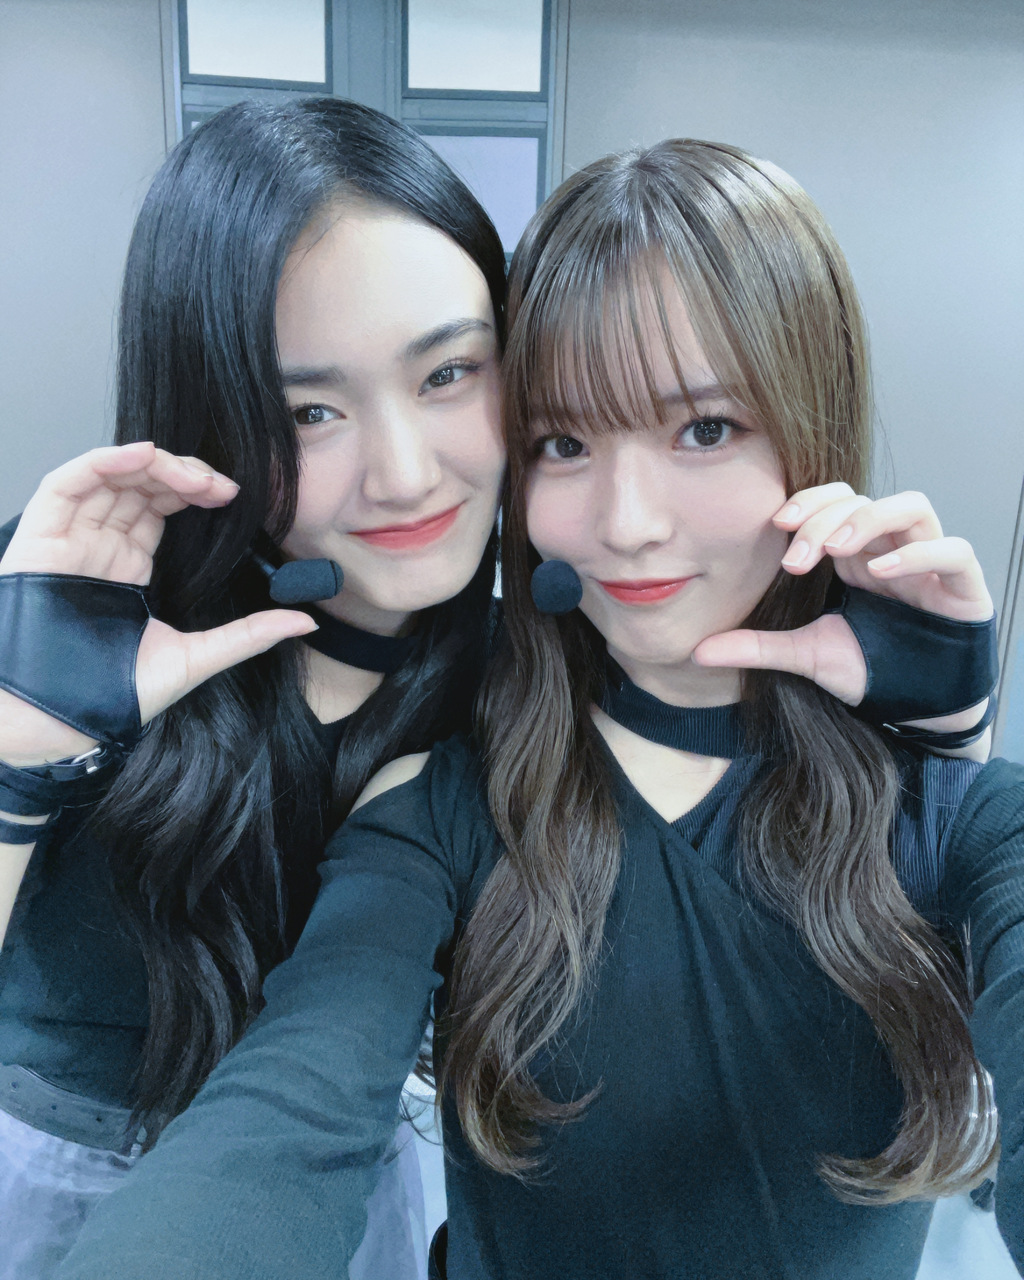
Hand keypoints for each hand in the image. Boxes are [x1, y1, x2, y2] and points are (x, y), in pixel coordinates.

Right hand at [0, 443, 315, 765]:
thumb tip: (308, 621)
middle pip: (138, 485)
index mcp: (129, 566)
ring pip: (107, 476)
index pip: (162, 507)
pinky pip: (65, 486)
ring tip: (192, 474)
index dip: (195, 491)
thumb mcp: (196, 657)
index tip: (232, 495)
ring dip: (151, 464)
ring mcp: (69, 540)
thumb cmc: (117, 693)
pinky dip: (100, 462)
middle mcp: (98, 545)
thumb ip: (250, 635)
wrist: (63, 719)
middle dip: (181, 473)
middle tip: (219, 485)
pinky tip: (141, 456)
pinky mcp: (39, 540)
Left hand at [692, 483, 993, 713]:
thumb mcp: (806, 655)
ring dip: (869, 519)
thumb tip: (698, 652)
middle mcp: (893, 548)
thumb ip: (758, 647)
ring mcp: (931, 562)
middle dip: (826, 519)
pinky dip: (919, 553)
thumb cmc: (870, 668)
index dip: (809, 502)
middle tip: (796, 557)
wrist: (918, 708)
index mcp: (857, 554)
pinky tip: (882, 572)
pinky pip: (953, 550)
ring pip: (912, 507)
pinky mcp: (963, 586)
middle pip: (863, 500)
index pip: (836, 501)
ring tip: (836, 551)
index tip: (777, 524)